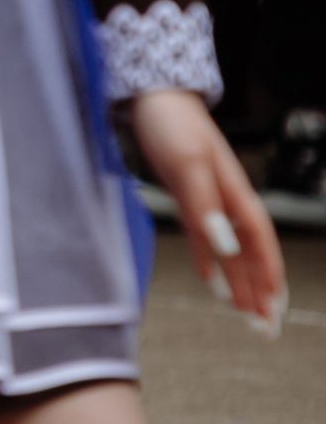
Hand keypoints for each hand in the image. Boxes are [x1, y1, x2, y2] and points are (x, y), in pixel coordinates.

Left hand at [126, 88, 286, 332]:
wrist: (150, 95)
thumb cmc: (172, 124)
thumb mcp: (188, 164)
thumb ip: (206, 206)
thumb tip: (225, 248)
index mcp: (235, 193)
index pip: (259, 243)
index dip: (268, 276)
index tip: (273, 308)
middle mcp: (226, 200)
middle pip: (249, 253)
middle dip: (260, 291)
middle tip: (266, 329)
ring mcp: (208, 199)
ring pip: (230, 250)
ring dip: (239, 281)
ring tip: (246, 314)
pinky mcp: (187, 195)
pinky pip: (206, 238)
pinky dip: (211, 260)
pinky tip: (212, 279)